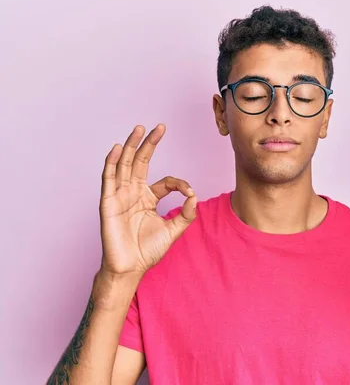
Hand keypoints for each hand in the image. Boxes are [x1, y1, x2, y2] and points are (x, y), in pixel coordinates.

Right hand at [99, 124, 196, 275]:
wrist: (130, 268)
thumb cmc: (147, 251)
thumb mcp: (173, 231)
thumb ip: (186, 214)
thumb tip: (195, 197)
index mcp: (148, 198)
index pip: (166, 181)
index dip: (180, 184)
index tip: (190, 193)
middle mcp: (133, 193)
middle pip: (141, 162)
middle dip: (149, 144)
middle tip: (159, 127)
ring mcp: (120, 196)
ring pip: (125, 164)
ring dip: (131, 145)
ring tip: (139, 128)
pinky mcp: (108, 202)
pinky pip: (109, 178)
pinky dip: (112, 162)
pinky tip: (119, 148)